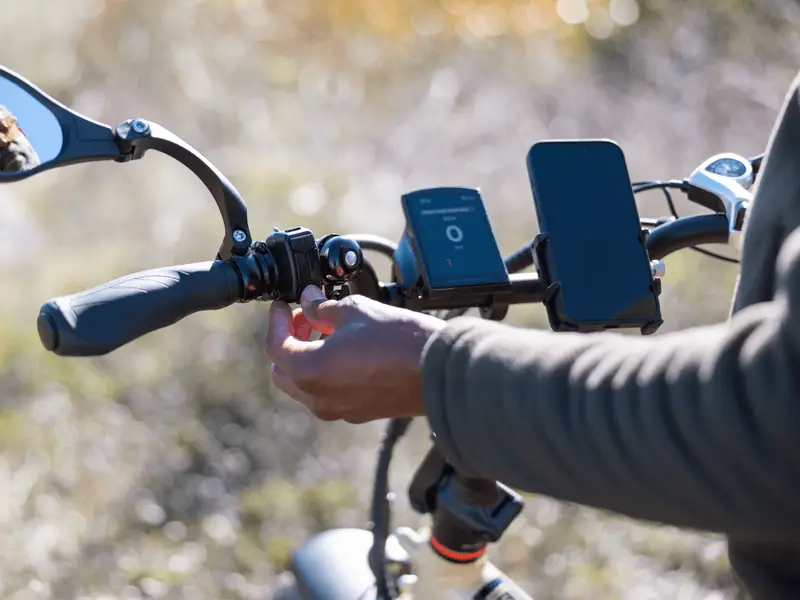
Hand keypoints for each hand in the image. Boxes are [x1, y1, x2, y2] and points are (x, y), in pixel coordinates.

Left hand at [265, 285, 445, 422]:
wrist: (439, 370)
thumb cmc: (399, 341)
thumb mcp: (355, 310)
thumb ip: (323, 307)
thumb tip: (309, 300)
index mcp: (309, 370)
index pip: (276, 345)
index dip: (277, 319)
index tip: (283, 304)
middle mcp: (318, 397)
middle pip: (284, 370)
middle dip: (289, 341)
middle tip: (305, 317)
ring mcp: (338, 410)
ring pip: (304, 385)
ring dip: (307, 358)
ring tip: (327, 331)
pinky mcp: (358, 413)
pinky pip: (328, 394)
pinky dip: (326, 373)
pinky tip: (345, 351)